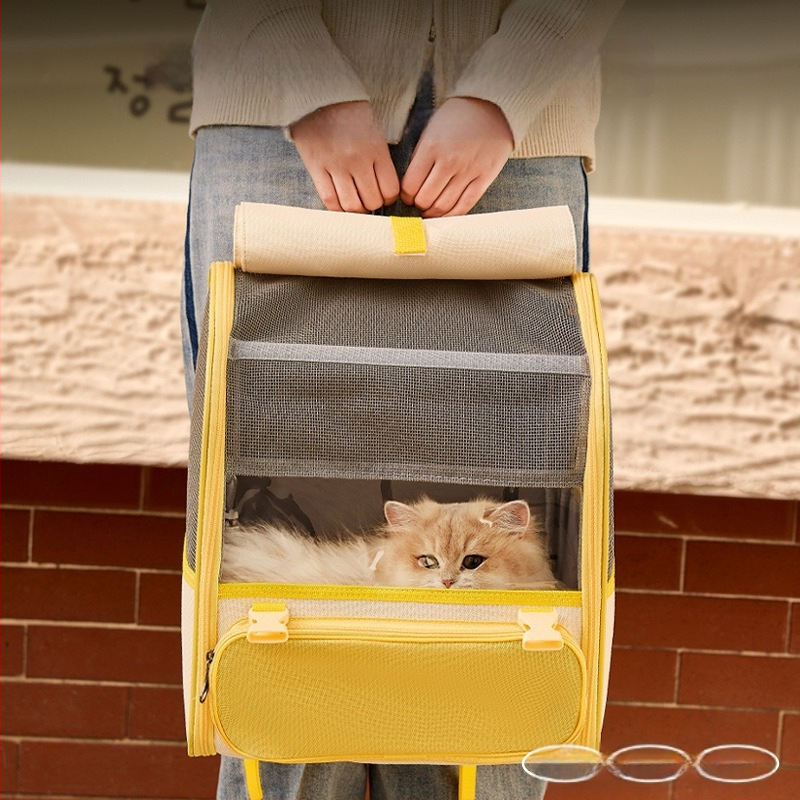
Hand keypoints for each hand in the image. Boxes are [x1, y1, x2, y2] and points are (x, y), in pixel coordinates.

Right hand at [290, 100, 399, 212]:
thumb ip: (381, 158)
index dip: (389, 198)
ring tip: (354, 202)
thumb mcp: (375, 130)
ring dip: (355, 209)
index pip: (390, 190)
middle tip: (368, 199)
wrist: (319, 96)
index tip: (384, 196)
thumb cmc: (350, 113)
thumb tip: (385, 189)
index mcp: (376, 150)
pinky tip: (339, 202)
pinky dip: (336, 208)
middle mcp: (358, 160)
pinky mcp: (316, 167)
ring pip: (351, 205)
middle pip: (372, 201)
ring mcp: (336, 165)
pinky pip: (329, 200)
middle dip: (372, 205)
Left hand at [400, 97, 513, 216]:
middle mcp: (449, 162)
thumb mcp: (431, 129)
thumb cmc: (458, 117)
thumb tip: (411, 184)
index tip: (408, 196)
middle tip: (419, 203)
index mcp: (431, 148)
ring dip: (433, 213)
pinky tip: (447, 212)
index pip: (410, 186)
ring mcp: (468, 171)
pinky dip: (453, 214)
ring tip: (432, 209)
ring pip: (444, 206)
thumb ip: (420, 156)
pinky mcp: (485, 178)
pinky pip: (465, 205)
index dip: (406, 196)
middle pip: (425, 199)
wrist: (492, 106)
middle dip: (418, 205)